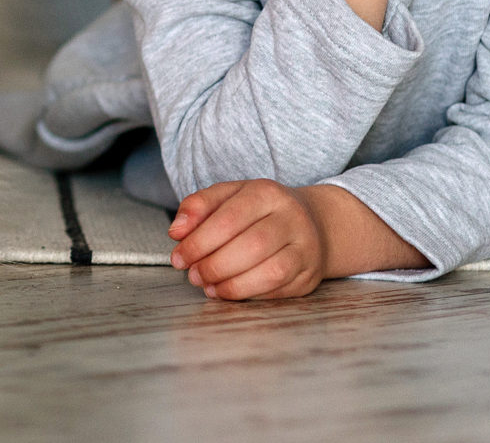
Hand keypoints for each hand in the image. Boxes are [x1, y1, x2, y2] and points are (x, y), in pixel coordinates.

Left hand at [167, 179, 327, 299]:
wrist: (312, 223)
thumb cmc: (261, 211)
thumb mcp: (229, 196)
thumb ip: (198, 206)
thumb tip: (176, 231)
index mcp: (267, 193)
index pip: (229, 218)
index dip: (198, 242)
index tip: (179, 258)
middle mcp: (292, 218)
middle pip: (252, 246)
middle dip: (214, 266)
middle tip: (193, 275)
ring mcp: (305, 248)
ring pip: (270, 272)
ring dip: (232, 285)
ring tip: (209, 286)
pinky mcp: (308, 275)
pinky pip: (278, 291)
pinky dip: (248, 295)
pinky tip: (228, 292)